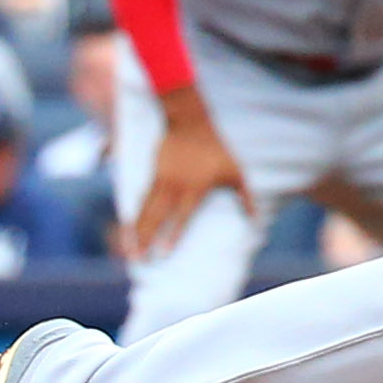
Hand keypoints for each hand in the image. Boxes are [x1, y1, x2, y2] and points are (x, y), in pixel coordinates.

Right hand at [130, 92, 251, 258]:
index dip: (173, 235)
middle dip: (146, 239)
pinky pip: (141, 198)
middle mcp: (175, 186)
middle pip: (157, 217)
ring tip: (129, 249)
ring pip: (145, 210)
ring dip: (136, 231)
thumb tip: (256, 219)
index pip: (182, 216)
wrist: (189, 121)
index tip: (165, 254)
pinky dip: (133, 214)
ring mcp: (161, 179)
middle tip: (138, 260)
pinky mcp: (152, 173)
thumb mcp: (235, 170)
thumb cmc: (216, 148)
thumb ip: (245, 196)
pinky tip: (127, 227)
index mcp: (195, 187)